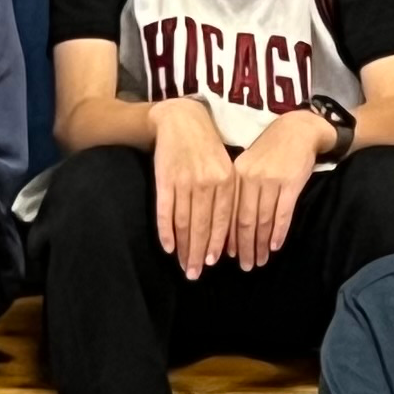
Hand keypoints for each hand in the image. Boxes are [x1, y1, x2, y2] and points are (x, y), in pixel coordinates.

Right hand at [148, 102, 236, 276]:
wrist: (182, 119)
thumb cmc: (207, 146)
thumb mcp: (225, 166)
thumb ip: (227, 194)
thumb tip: (227, 232)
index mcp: (226, 180)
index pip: (222, 220)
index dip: (216, 244)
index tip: (212, 263)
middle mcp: (207, 182)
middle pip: (203, 225)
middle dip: (198, 253)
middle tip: (195, 274)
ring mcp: (184, 181)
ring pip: (184, 222)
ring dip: (183, 247)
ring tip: (183, 266)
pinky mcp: (165, 179)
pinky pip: (165, 210)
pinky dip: (166, 230)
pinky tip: (168, 247)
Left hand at [220, 115, 325, 271]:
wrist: (298, 130)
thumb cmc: (270, 150)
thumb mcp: (247, 164)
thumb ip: (238, 191)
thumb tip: (228, 226)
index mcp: (235, 174)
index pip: (228, 212)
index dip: (227, 237)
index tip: (225, 256)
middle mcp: (251, 178)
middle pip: (244, 220)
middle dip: (244, 247)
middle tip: (244, 266)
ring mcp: (272, 180)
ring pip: (263, 220)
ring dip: (261, 244)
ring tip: (260, 261)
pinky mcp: (291, 183)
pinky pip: (283, 213)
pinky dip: (278, 232)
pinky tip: (275, 246)